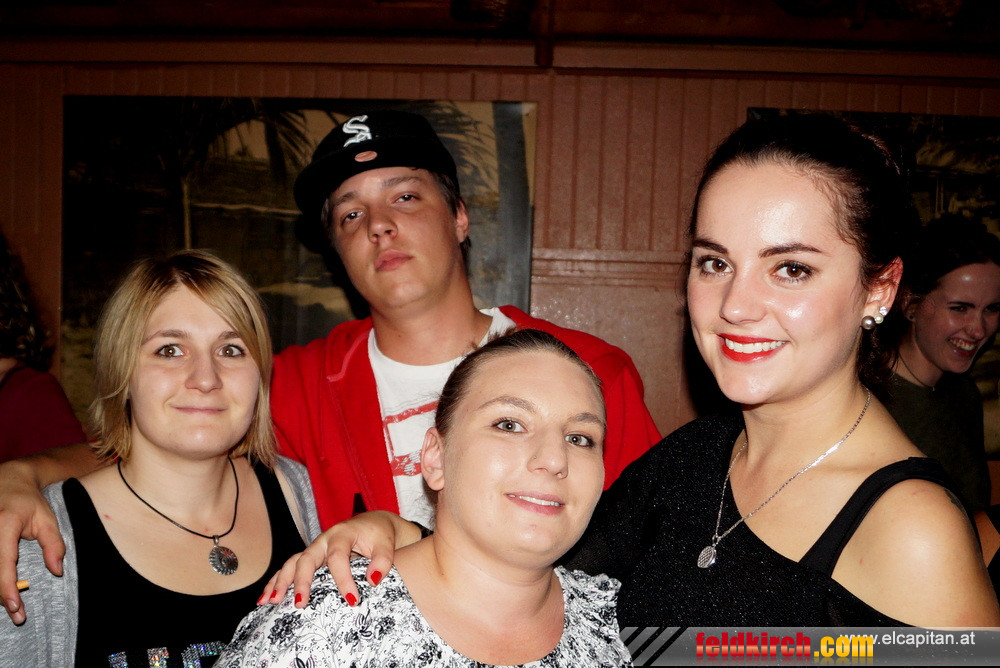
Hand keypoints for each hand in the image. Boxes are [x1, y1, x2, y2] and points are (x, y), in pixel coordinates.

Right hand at [0, 460, 64, 624]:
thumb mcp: (47, 518)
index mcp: (5, 525)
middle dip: (2, 595)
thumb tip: (57, 571)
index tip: (16, 607)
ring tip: (13, 605)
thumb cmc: (29, 501)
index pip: (4, 563)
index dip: (7, 588)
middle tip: (18, 615)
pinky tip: (5, 589)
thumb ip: (54, 544)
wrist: (7, 482)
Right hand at [259, 511, 419, 608]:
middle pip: (306, 559)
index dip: (343, 580)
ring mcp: (314, 549)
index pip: (338, 558)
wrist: (372, 524)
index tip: (352, 600)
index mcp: (341, 534)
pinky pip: (289, 568)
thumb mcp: (386, 543)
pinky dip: (276, 582)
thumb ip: (383, 560)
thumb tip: (372, 581)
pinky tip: (265, 599)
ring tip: (270, 602)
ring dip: (280, 582)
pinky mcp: (310, 558)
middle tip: (300, 604)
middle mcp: (323, 541)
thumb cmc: (378, 534)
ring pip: (292, 563)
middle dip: (301, 582)